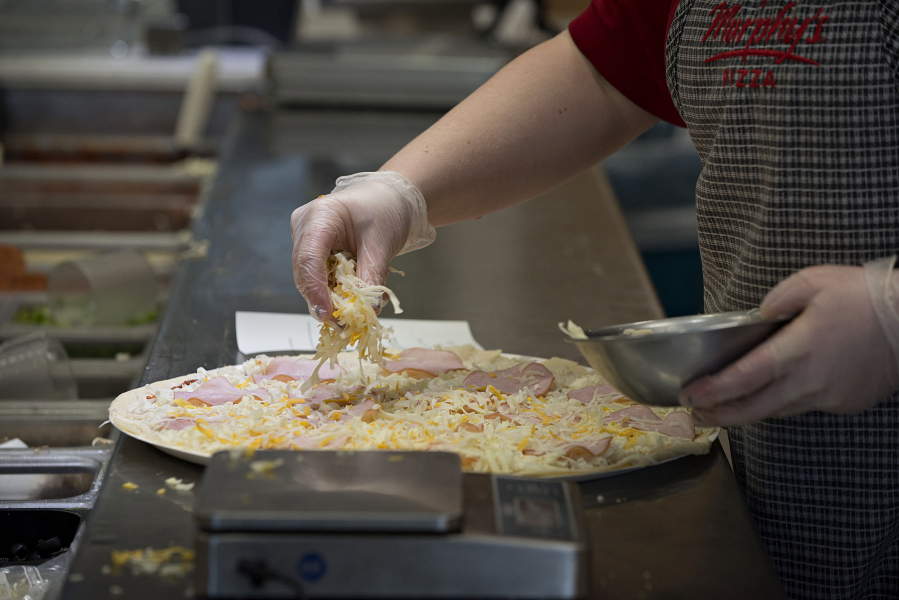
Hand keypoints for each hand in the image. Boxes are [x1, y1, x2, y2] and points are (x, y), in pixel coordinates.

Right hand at [290, 172, 434, 321]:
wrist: (388, 197)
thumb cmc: (385, 209)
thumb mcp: (382, 242)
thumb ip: (373, 275)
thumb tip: (368, 309)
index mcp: (321, 215)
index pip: (309, 258)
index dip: (315, 289)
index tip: (328, 314)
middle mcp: (305, 226)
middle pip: (305, 271)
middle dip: (322, 300)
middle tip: (341, 324)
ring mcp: (305, 237)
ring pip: (309, 277)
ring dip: (329, 298)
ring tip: (351, 315)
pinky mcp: (313, 249)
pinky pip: (318, 275)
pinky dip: (333, 290)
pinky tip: (351, 299)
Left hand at [679, 264, 898, 425]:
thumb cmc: (865, 298)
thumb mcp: (813, 282)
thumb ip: (777, 300)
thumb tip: (757, 317)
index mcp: (796, 351)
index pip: (742, 380)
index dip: (712, 392)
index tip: (691, 395)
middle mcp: (809, 381)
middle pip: (752, 409)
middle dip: (719, 414)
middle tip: (695, 412)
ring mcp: (828, 396)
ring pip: (777, 411)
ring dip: (748, 411)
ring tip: (724, 406)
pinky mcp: (844, 403)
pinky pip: (803, 406)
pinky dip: (781, 402)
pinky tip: (770, 393)